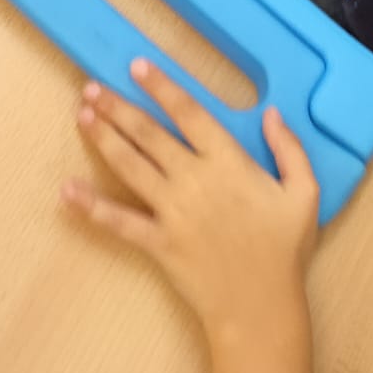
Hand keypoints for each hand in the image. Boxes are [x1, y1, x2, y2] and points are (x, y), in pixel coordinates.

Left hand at [64, 58, 319, 340]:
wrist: (260, 306)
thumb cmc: (284, 249)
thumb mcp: (304, 192)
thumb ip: (290, 148)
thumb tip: (272, 113)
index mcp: (228, 162)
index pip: (189, 114)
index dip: (162, 88)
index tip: (138, 66)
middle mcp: (194, 180)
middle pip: (149, 135)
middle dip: (118, 107)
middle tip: (91, 86)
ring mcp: (172, 212)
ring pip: (130, 167)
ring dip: (103, 139)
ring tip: (82, 116)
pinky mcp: (157, 243)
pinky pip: (119, 222)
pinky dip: (91, 207)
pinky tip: (68, 191)